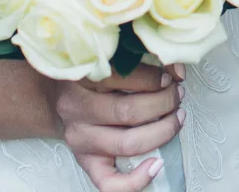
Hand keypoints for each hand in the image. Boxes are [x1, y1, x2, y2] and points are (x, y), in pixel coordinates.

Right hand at [47, 62, 185, 191]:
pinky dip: (138, 179)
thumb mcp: (110, 62)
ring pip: (126, 143)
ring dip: (162, 131)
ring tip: (177, 118)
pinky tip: (157, 164)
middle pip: (128, 111)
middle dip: (164, 103)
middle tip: (177, 96)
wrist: (59, 100)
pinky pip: (110, 183)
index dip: (153, 78)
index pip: (121, 77)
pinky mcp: (85, 162)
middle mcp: (75, 109)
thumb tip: (178, 70)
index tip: (169, 78)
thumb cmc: (93, 79)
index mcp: (80, 78)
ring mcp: (79, 139)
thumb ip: (143, 59)